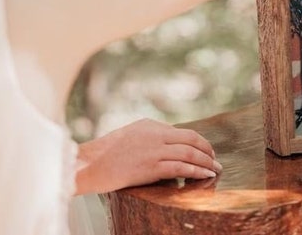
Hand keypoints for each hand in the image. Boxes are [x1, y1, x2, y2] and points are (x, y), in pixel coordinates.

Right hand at [74, 119, 220, 194]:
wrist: (87, 165)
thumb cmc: (104, 155)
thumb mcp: (130, 136)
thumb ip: (150, 137)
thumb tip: (169, 145)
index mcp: (150, 125)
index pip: (183, 132)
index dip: (199, 142)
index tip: (206, 151)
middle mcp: (155, 134)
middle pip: (192, 139)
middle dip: (207, 150)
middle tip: (215, 160)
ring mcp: (154, 150)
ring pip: (190, 154)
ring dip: (206, 162)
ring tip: (215, 170)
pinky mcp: (151, 166)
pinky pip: (181, 168)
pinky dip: (196, 171)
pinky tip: (204, 175)